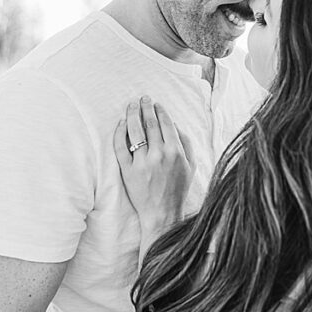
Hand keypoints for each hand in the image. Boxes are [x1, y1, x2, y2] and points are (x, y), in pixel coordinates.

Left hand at [113, 97, 193, 236]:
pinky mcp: (128, 170)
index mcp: (176, 152)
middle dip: (145, 107)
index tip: (156, 104)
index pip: (165, 124)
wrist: (162, 213)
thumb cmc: (177, 189)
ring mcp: (142, 162)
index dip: (159, 110)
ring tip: (130, 106)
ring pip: (134, 131)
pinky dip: (120, 132)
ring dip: (132, 115)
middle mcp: (159, 155)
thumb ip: (186, 143)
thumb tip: (175, 124)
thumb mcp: (190, 166)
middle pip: (149, 123)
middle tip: (142, 99)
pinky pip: (121, 147)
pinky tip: (121, 124)